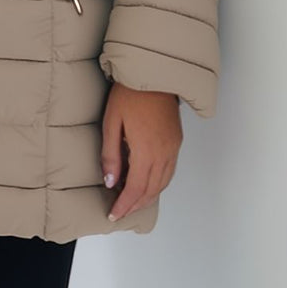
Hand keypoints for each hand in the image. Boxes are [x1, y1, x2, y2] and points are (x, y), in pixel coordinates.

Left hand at [101, 81, 182, 221]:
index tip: (113, 214)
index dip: (124, 205)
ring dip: (148, 196)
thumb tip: (110, 182)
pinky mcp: (176, 141)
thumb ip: (111, 155)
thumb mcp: (112, 123)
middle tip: (120, 211)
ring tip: (131, 202)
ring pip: (162, 183)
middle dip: (135, 205)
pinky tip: (146, 183)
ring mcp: (173, 148)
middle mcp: (164, 153)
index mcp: (146, 150)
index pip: (135, 189)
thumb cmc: (129, 93)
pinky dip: (158, 183)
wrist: (153, 73)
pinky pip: (169, 171)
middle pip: (151, 190)